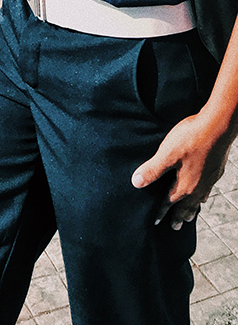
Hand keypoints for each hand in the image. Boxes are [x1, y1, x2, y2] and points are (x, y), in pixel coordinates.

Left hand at [131, 111, 231, 228]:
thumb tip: (136, 183)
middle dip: (179, 217)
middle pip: (186, 207)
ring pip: (198, 200)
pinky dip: (202, 197)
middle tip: (175, 227)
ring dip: (192, 209)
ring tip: (189, 216)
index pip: (169, 203)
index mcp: (185, 186)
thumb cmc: (191, 138)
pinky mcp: (215, 171)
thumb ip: (153, 169)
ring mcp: (209, 180)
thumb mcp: (167, 153)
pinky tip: (203, 194)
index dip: (161, 213)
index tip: (155, 223)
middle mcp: (198, 187)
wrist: (218, 127)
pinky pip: (206, 191)